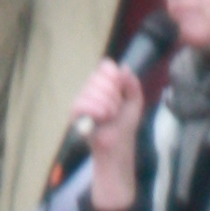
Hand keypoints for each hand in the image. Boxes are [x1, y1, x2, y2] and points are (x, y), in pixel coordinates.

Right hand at [70, 59, 144, 209]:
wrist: (119, 144)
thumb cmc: (125, 124)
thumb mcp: (135, 101)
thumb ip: (132, 83)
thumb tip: (123, 67)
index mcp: (106, 83)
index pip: (105, 66)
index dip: (114, 76)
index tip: (121, 89)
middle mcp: (92, 88)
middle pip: (98, 77)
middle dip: (113, 95)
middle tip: (117, 109)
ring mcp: (82, 99)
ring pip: (90, 90)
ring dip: (107, 106)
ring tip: (110, 117)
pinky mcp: (75, 113)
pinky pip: (80, 103)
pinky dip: (94, 110)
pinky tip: (101, 118)